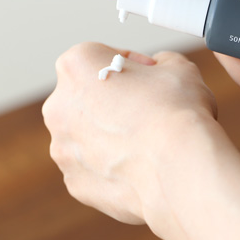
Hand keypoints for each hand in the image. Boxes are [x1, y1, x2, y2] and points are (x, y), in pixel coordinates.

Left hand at [42, 43, 219, 230]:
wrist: (180, 168)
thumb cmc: (177, 112)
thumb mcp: (180, 67)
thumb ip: (162, 62)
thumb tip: (160, 70)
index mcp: (77, 65)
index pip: (105, 57)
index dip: (136, 67)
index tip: (154, 78)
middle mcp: (58, 105)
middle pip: (90, 97)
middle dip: (117, 102)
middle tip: (153, 111)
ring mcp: (63, 148)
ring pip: (89, 136)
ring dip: (113, 136)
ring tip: (150, 143)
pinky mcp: (75, 182)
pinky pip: (94, 169)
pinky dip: (114, 167)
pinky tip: (143, 166)